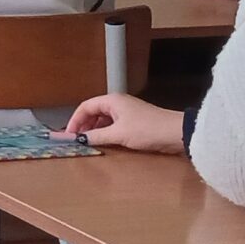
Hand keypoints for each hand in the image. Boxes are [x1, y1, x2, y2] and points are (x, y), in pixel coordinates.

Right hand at [53, 94, 187, 153]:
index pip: (85, 107)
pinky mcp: (134, 122)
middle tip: (77, 140)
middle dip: (84, 125)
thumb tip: (79, 139)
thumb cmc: (147, 129)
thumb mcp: (118, 134)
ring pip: (103, 119)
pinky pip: (113, 125)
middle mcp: (118, 103)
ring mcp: (126, 112)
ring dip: (94, 130)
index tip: (69, 134)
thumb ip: (97, 136)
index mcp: (112, 100)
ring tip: (89, 142)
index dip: (75, 120)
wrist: (176, 133)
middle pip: (93, 112)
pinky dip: (105, 133)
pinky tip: (104, 142)